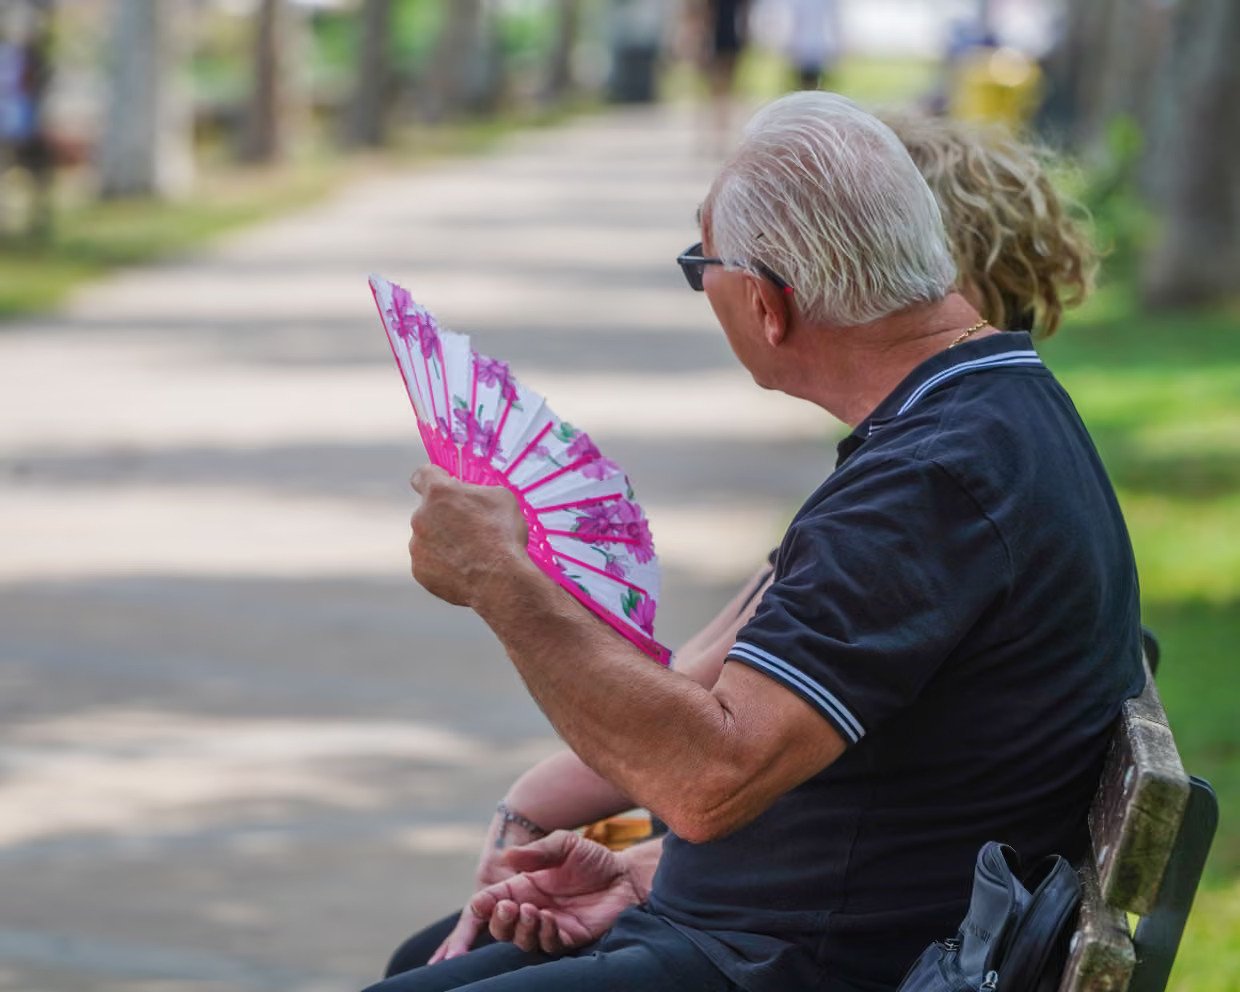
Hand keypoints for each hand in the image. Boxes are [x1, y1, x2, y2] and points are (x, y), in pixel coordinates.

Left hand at [408, 465, 527, 607]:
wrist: (499, 580)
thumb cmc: (503, 535)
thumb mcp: (502, 498)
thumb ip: (478, 492)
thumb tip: (473, 497)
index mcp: (439, 493)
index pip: (423, 475)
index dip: (434, 478)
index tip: (443, 484)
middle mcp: (420, 516)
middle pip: (429, 511)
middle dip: (446, 517)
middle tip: (471, 529)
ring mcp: (417, 546)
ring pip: (428, 539)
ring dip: (444, 542)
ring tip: (471, 554)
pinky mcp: (419, 571)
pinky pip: (430, 563)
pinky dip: (443, 565)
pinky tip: (464, 570)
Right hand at [430, 831, 644, 960]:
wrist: (625, 876)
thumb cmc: (593, 859)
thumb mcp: (564, 844)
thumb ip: (537, 850)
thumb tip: (506, 855)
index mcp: (522, 887)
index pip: (491, 902)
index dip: (480, 909)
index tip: (479, 905)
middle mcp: (530, 909)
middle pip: (500, 927)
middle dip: (497, 921)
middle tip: (506, 907)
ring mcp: (548, 926)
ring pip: (521, 940)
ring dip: (520, 928)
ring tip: (530, 910)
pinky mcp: (568, 939)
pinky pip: (548, 945)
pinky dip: (544, 935)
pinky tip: (548, 919)